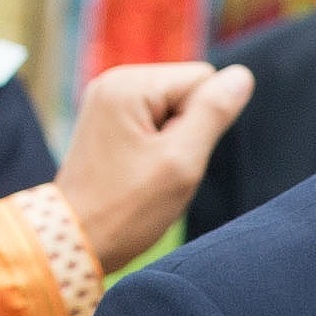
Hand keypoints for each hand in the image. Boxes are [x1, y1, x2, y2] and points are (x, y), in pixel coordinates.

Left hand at [54, 61, 254, 270]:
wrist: (73, 239)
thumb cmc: (126, 207)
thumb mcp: (182, 161)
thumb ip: (214, 112)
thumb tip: (242, 76)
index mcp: (129, 85)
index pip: (204, 80)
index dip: (204, 122)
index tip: (173, 155)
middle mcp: (113, 81)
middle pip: (187, 90)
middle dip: (188, 129)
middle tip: (162, 165)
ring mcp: (106, 99)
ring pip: (173, 106)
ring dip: (174, 139)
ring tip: (149, 168)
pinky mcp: (106, 118)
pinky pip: (154, 118)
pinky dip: (158, 143)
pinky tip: (140, 166)